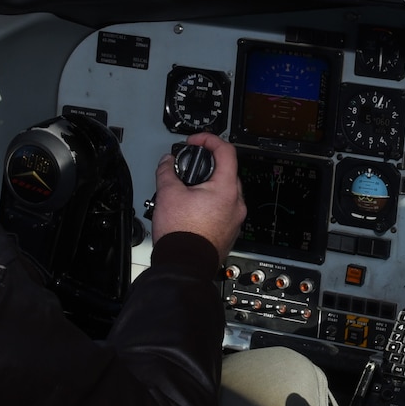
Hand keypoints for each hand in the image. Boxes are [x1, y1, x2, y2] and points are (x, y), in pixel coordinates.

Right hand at [151, 133, 244, 258]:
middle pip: (227, 172)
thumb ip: (167, 171)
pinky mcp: (229, 231)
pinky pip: (223, 209)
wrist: (184, 265)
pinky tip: (193, 209)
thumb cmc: (181, 234)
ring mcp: (235, 219)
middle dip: (207, 166)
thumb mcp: (168, 194)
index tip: (196, 142)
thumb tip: (167, 162)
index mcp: (226, 189)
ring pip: (225, 192)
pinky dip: (210, 203)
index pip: (227, 151)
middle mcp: (236, 203)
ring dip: (208, 186)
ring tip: (187, 191)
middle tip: (189, 167)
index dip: (209, 140)